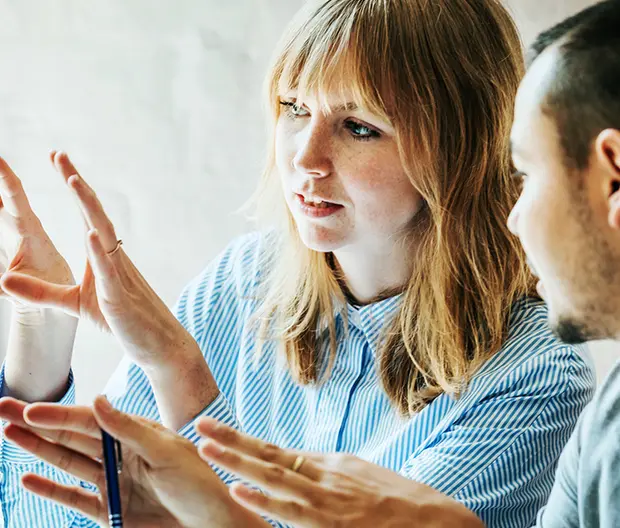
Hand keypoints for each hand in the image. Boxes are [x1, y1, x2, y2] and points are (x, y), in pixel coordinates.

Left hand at [0, 152, 193, 367]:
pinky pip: (109, 272)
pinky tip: (91, 234)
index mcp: (102, 256)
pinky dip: (99, 252)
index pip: (86, 214)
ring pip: (103, 234)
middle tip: (60, 156)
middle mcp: (112, 257)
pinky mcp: (119, 297)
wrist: (156, 344)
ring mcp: (118, 275)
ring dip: (88, 207)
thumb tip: (5, 280)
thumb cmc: (120, 320)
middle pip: (94, 213)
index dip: (73, 187)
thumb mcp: (73, 304)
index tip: (58, 160)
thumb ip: (41, 292)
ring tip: (73, 181)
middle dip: (77, 184)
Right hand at [0, 396, 265, 527]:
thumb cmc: (199, 482)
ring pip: (67, 462)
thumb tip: (98, 400)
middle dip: (38, 423)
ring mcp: (113, 482)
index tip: (30, 409)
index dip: (59, 415)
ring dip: (38, 449)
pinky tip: (29, 477)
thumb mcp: (167, 452)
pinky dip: (51, 488)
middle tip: (3, 409)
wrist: (211, 524)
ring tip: (9, 434)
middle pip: (71, 436)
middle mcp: (120, 454)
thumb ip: (129, 429)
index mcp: (135, 434)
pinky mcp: (110, 511)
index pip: (90, 420)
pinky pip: (74, 497)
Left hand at [197, 419, 484, 527]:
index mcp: (329, 464)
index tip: (216, 428)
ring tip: (207, 449)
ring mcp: (327, 499)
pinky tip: (241, 490)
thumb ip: (330, 475)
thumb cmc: (401, 502)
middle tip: (200, 425)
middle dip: (231, 441)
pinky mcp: (333, 523)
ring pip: (274, 476)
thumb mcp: (362, 477)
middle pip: (268, 455)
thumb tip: (302, 473)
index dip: (244, 440)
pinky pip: (292, 511)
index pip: (276, 450)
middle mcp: (324, 475)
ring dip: (237, 462)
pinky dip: (265, 499)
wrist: (438, 521)